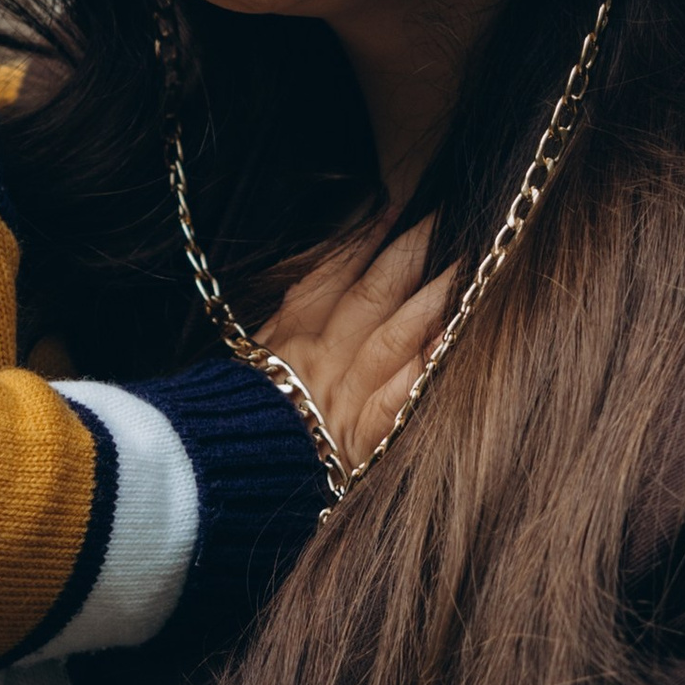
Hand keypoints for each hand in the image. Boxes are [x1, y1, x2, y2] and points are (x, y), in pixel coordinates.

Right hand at [263, 216, 458, 469]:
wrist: (218, 477)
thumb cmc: (239, 418)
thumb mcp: (255, 356)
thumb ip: (294, 308)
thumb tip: (339, 255)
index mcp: (289, 338)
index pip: (331, 276)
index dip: (365, 240)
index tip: (396, 207)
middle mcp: (320, 360)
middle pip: (371, 296)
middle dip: (410, 254)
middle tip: (445, 220)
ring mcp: (343, 398)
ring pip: (393, 336)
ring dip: (431, 299)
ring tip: (466, 268)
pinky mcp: (361, 440)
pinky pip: (399, 396)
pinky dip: (426, 366)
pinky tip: (453, 340)